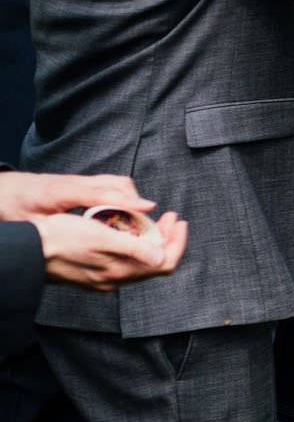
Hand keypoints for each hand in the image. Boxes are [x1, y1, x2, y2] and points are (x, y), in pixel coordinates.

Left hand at [0, 171, 153, 221]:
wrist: (3, 189)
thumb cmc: (13, 206)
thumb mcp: (27, 223)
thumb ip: (49, 230)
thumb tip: (76, 241)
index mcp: (58, 192)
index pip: (97, 193)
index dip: (124, 201)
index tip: (149, 208)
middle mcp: (73, 182)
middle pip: (115, 185)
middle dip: (136, 202)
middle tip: (151, 224)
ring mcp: (80, 180)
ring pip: (117, 183)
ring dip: (132, 200)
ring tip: (139, 223)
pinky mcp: (84, 182)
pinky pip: (112, 185)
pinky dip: (124, 198)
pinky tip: (124, 215)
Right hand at [35, 209, 187, 289]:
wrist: (27, 250)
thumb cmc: (60, 237)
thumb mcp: (100, 235)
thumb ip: (133, 248)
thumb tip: (161, 258)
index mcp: (119, 271)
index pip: (164, 263)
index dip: (177, 242)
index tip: (178, 221)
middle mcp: (114, 280)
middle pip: (155, 263)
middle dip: (168, 239)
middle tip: (170, 217)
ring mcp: (103, 279)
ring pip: (140, 263)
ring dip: (152, 242)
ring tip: (154, 221)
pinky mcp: (92, 274)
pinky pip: (123, 262)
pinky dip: (134, 247)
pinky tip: (130, 232)